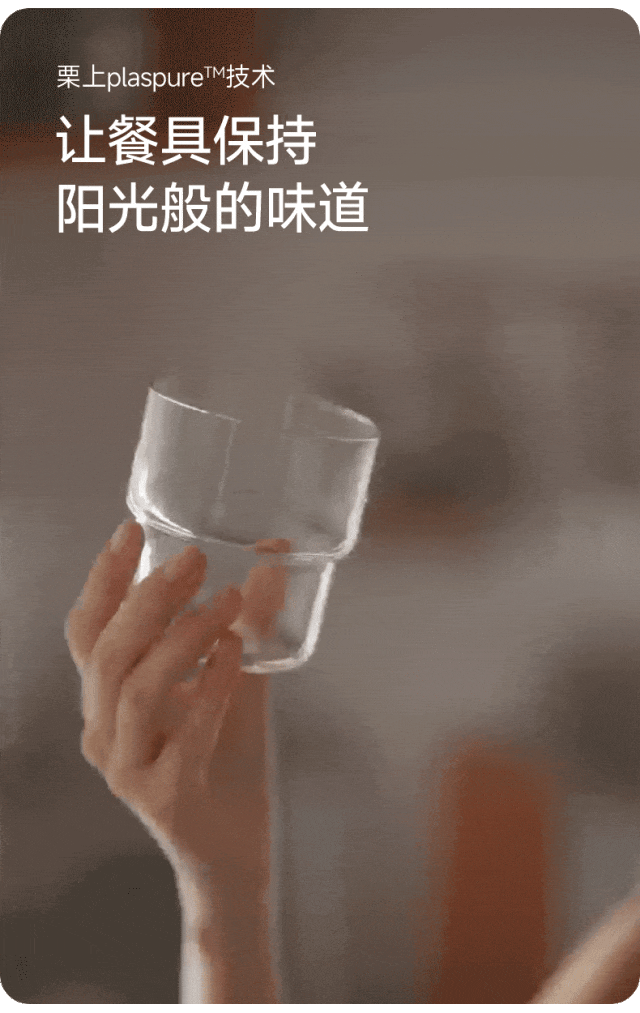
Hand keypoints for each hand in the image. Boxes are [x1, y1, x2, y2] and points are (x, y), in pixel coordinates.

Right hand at [65, 520, 271, 895]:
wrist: (233, 851)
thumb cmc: (225, 758)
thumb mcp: (233, 680)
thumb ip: (245, 625)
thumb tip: (274, 555)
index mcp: (107, 699)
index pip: (88, 630)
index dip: (105, 579)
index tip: (131, 529)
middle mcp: (102, 731)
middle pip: (107, 652)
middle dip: (149, 598)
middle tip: (193, 560)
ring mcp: (126, 768)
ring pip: (136, 688)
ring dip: (183, 636)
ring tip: (229, 602)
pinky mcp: (162, 797)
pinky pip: (184, 732)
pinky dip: (212, 685)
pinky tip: (238, 654)